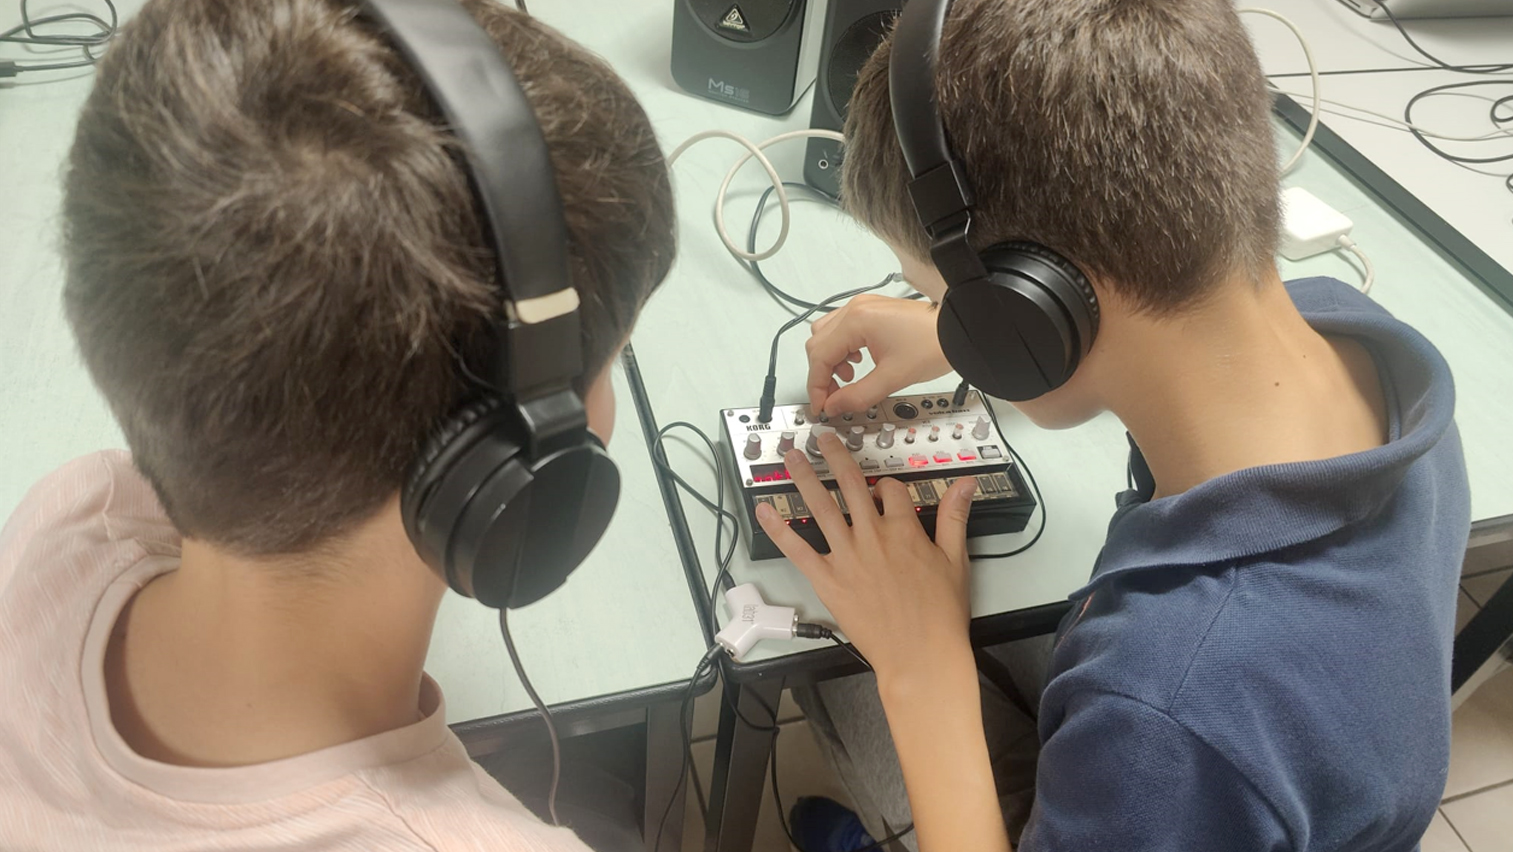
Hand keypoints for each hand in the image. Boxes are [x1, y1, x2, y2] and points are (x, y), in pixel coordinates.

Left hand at [753, 432, 977, 684]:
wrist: (921, 655)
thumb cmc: (940, 615)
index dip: (886, 487)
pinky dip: (779, 529)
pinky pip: (797, 550)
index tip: (883, 493)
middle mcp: (871, 536)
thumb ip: (955, 517)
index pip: (890, 490)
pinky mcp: (827, 580)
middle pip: (850, 484)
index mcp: (903, 529)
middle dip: (834, 456)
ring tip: (790, 456)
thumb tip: (965, 484)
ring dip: (804, 477)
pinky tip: (764, 512)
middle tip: (821, 439)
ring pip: (821, 506)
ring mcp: (846, 557)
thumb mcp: (956, 560)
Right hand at [806, 295, 952, 416]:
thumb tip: (834, 406)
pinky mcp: (871, 311)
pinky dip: (842, 348)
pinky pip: (842, 328)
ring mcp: (863, 307)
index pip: (820, 356)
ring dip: (831, 359)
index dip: (817, 386)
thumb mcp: (892, 378)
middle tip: (833, 397)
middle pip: (817, 343)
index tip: (821, 406)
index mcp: (857, 320)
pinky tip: (858, 361)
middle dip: (822, 374)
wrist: (958, 330)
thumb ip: (857, 396)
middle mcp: (856, 308)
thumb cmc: (934, 344)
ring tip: (849, 377)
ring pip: (826, 335)